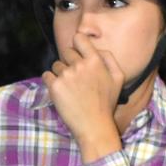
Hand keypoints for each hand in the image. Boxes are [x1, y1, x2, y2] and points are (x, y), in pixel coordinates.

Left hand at [42, 33, 123, 161]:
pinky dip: (51, 83)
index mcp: (95, 60)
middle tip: (76, 80)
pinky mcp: (55, 87)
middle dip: (69, 63)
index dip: (77, 46)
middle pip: (66, 52)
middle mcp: (80, 65)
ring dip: (60, 74)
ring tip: (70, 90)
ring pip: (56, 65)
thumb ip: (110, 59)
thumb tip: (98, 49)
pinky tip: (60, 93)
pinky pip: (47, 76)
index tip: (78, 56)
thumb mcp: (118, 79)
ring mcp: (66, 75)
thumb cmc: (107, 105)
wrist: (94, 127)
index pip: (78, 38)